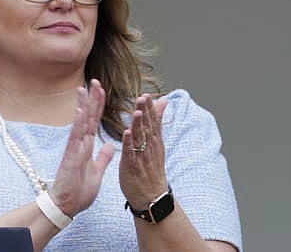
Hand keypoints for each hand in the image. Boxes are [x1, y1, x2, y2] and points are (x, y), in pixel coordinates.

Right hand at [48, 79, 114, 217]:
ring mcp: (74, 149)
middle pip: (87, 117)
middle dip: (91, 99)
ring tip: (84, 89)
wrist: (67, 206)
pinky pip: (75, 139)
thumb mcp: (97, 172)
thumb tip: (110, 145)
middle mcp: (80, 144)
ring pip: (80, 123)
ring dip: (83, 106)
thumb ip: (103, 158)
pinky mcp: (70, 157)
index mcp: (87, 146)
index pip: (94, 121)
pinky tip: (81, 113)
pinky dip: (78, 125)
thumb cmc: (79, 191)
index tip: (101, 89)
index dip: (98, 105)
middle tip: (95, 80)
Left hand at [119, 93, 168, 208]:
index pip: (153, 122)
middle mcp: (150, 148)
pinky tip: (127, 133)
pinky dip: (129, 143)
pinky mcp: (132, 166)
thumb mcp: (157, 143)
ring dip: (139, 125)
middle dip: (146, 113)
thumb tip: (163, 102)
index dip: (150, 109)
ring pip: (140, 139)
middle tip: (144, 97)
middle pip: (148, 128)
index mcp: (154, 142)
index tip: (147, 95)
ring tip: (138, 112)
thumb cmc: (152, 168)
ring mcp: (141, 157)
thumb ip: (157, 121)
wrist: (152, 196)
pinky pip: (130, 153)